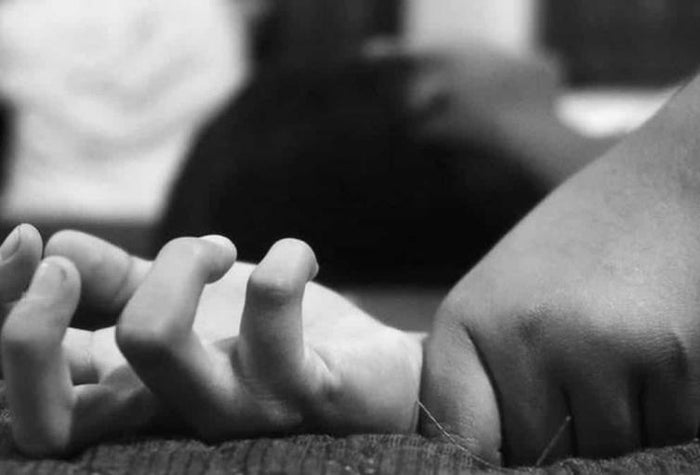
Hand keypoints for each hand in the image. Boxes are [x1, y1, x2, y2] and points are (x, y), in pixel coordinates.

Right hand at [0, 226, 422, 456]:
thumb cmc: (278, 340)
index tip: (25, 240)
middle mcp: (168, 417)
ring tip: (223, 249)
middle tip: (65, 261)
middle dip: (26, 326)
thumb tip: (56, 243)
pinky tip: (296, 254)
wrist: (377, 376)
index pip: (22, 395)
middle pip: (46, 420)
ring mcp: (235, 412)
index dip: (0, 316)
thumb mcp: (192, 300)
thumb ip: (123, 280)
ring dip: (178, 264)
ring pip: (155, 346)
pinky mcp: (303, 397)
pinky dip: (282, 264)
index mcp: (132, 393)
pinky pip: (272, 325)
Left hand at [421, 128, 699, 465]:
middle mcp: (525, 338)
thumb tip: (479, 451)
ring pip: (603, 451)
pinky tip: (656, 346)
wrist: (670, 187)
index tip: (505, 436)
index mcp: (470, 320)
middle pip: (536, 454)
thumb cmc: (579, 245)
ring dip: (617, 420)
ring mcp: (597, 351)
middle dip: (560, 430)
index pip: (459, 437)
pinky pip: (663, 433)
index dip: (483, 451)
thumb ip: (486, 371)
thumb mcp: (506, 295)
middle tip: (579, 357)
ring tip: (618, 343)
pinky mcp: (671, 362)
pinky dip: (665, 410)